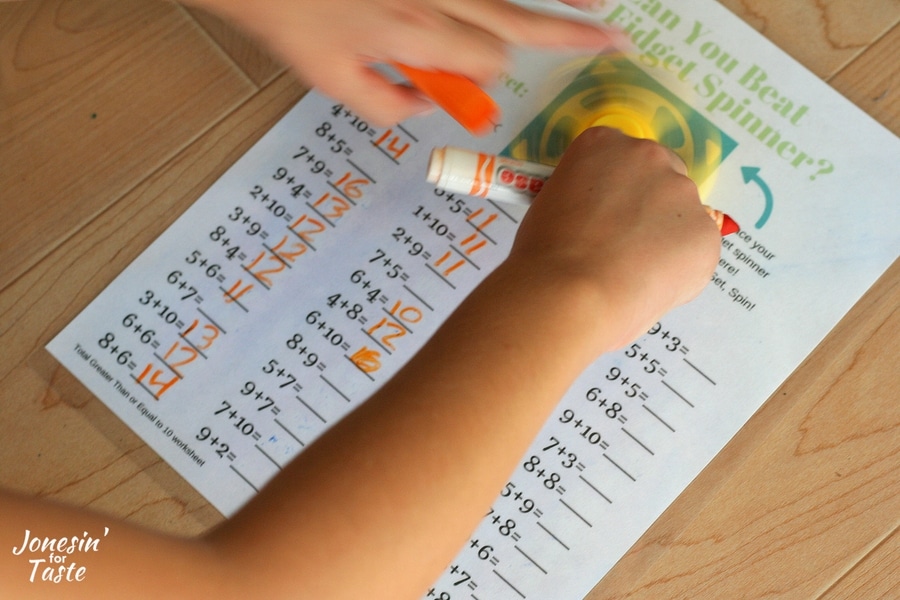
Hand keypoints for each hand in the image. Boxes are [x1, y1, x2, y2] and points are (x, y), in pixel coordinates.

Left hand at [188, 0, 620, 124]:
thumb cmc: (286, 17)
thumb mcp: (330, 82)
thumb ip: (389, 105)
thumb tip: (430, 106)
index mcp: (416, 37)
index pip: (487, 61)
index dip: (496, 74)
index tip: (496, 80)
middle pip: (515, 21)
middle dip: (568, 33)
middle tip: (614, 41)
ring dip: (560, 0)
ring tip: (601, 10)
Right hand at [508, 127, 720, 350]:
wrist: (572, 293)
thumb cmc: (545, 254)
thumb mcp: (551, 205)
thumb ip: (585, 198)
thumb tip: (599, 221)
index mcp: (603, 143)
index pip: (619, 157)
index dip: (614, 191)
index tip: (604, 216)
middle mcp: (648, 156)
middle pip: (660, 175)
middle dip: (649, 207)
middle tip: (623, 246)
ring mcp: (682, 193)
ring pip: (681, 216)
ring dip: (666, 238)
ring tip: (633, 274)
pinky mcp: (706, 232)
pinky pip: (696, 249)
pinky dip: (679, 268)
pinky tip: (649, 286)